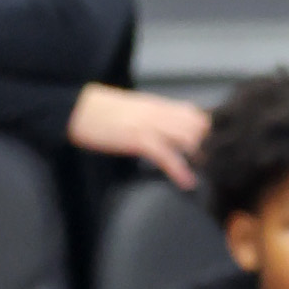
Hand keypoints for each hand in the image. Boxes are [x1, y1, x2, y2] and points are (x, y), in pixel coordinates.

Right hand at [66, 82, 208, 185]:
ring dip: (198, 157)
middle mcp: (159, 113)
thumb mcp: (133, 109)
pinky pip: (166, 155)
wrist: (79, 109)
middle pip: (198, 127)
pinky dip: (179, 171)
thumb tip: (166, 127)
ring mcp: (150, 125)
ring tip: (201, 173)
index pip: (195, 114)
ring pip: (188, 138)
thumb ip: (153, 116)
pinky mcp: (138, 139)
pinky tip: (187, 182)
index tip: (209, 147)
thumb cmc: (102, 111)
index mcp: (158, 105)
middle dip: (207, 146)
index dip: (205, 131)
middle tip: (209, 164)